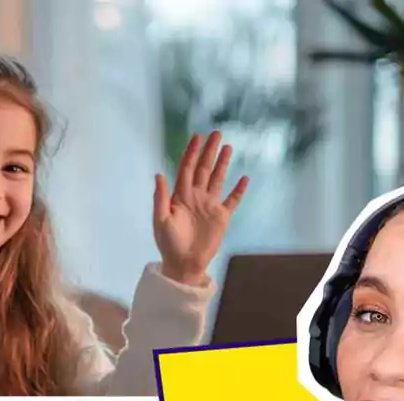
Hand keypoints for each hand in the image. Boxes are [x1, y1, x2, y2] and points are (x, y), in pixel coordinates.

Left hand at [153, 131, 248, 286]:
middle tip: (217, 133)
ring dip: (223, 164)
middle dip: (210, 151)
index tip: (197, 137)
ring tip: (228, 147)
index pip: (187, 168)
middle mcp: (196, 196)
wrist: (184, 263)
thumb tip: (159, 174)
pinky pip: (232, 200)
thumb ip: (161, 197)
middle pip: (204, 168)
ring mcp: (210, 205)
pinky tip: (244, 178)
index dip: (192, 152)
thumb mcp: (160, 219)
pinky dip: (239, 190)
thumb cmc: (169, 243)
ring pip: (218, 179)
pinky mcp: (222, 217)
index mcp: (180, 195)